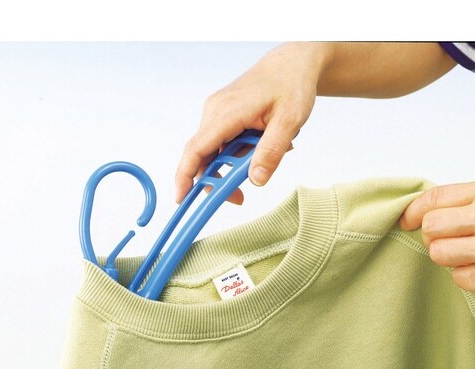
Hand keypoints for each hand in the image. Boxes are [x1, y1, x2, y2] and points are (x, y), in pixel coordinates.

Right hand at [175, 43, 324, 203]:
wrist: (293, 62)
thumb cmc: (292, 85)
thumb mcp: (290, 120)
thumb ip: (271, 151)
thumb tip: (256, 180)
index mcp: (226, 112)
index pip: (196, 149)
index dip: (185, 176)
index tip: (181, 199)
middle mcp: (214, 111)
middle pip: (204, 156)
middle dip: (218, 180)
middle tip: (239, 197)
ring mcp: (217, 112)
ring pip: (215, 152)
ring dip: (235, 164)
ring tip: (268, 156)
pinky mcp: (224, 115)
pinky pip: (224, 143)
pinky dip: (239, 153)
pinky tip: (262, 145)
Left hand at [399, 180, 474, 292]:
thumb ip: (469, 199)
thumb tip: (428, 208)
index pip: (434, 199)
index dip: (413, 210)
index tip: (405, 220)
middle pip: (430, 226)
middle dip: (433, 233)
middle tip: (448, 236)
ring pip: (438, 253)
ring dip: (447, 254)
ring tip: (466, 250)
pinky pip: (459, 278)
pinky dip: (466, 275)